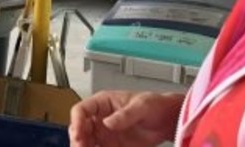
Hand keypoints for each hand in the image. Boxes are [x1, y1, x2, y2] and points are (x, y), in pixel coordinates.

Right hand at [69, 91, 183, 146]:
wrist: (167, 121)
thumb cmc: (154, 105)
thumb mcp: (141, 106)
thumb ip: (125, 114)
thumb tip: (108, 122)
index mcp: (103, 103)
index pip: (81, 110)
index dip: (76, 121)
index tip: (78, 134)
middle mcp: (100, 119)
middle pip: (79, 129)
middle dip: (77, 140)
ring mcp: (105, 134)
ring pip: (86, 143)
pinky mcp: (112, 146)